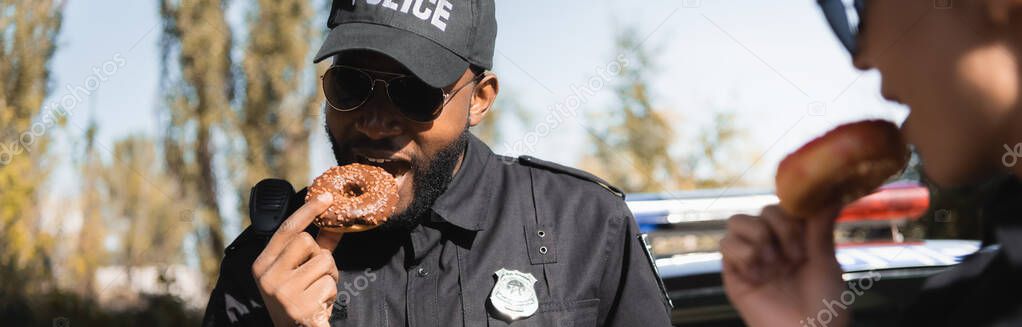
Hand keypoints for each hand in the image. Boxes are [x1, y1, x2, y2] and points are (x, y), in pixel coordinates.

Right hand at [252, 193, 344, 326]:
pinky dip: (331, 294)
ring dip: (330, 276)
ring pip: (323, 261)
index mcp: (262, 265)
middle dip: (322, 256)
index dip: (307, 211)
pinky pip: (329, 284)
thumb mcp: (300, 272)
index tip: (326, 197)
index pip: (286, 230)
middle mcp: (267, 277)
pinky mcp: (299, 307)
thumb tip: (333, 223)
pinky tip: (319, 305)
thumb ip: (316, 248)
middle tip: (318, 275)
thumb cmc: (299, 301)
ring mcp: (282, 293)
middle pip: (307, 241)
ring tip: (318, 292)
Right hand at [720, 205, 847, 326]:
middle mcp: (770, 245)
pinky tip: (759, 275)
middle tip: (796, 256)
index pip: (783, 206)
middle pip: (761, 209)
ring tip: (773, 263)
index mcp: (793, 240)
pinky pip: (725, 245)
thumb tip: (831, 194)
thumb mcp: (826, 261)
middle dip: (780, 227)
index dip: (793, 213)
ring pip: (736, 221)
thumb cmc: (824, 305)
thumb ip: (820, 227)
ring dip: (758, 237)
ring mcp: (750, 258)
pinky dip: (743, 254)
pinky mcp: (733, 273)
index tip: (807, 235)